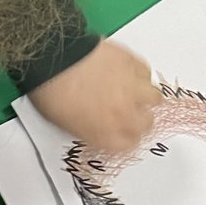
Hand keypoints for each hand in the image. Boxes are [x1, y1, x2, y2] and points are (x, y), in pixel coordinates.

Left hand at [28, 39, 160, 150]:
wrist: (54, 60)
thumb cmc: (51, 92)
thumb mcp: (67, 124)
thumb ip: (91, 130)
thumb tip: (99, 125)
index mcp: (106, 135)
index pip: (130, 144)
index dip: (127, 135)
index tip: (124, 130)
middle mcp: (124, 115)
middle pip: (146, 123)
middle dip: (138, 118)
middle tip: (129, 110)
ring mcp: (132, 89)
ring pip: (154, 98)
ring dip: (145, 96)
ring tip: (134, 91)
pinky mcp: (132, 64)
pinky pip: (146, 72)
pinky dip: (140, 74)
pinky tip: (129, 72)